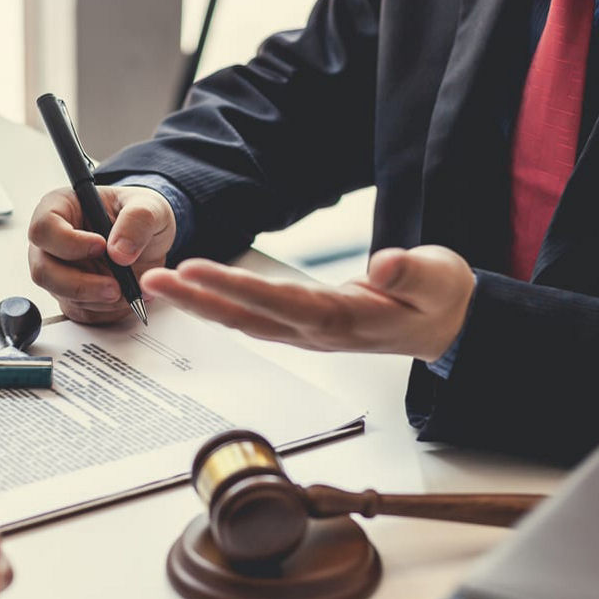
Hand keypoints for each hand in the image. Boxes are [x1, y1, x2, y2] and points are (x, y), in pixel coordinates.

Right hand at [28, 185, 174, 323]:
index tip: (101, 247)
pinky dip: (104, 310)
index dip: (69, 242)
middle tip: (114, 286)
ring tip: (128, 289)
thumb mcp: (149, 206)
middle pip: (43, 270)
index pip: (44, 228)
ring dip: (97, 298)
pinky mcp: (71, 296)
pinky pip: (79, 310)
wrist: (149, 241)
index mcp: (60, 207)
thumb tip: (119, 252)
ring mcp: (58, 271)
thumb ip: (137, 220)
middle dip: (80, 284)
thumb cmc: (139, 216)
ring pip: (61, 294)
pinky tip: (125, 297)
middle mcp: (52, 242)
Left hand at [142, 246, 476, 361]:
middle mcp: (317, 332)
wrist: (444, 326)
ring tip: (158, 282)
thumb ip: (412, 273)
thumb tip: (387, 265)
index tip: (198, 270)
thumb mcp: (439, 278)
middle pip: (248, 317)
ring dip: (198, 303)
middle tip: (153, 278)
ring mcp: (306, 334)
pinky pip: (251, 319)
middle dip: (198, 298)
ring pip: (243, 321)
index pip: (283, 302)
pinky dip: (217, 306)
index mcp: (346, 319)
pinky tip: (191, 293)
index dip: (238, 288)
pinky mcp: (302, 327)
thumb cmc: (438, 297)